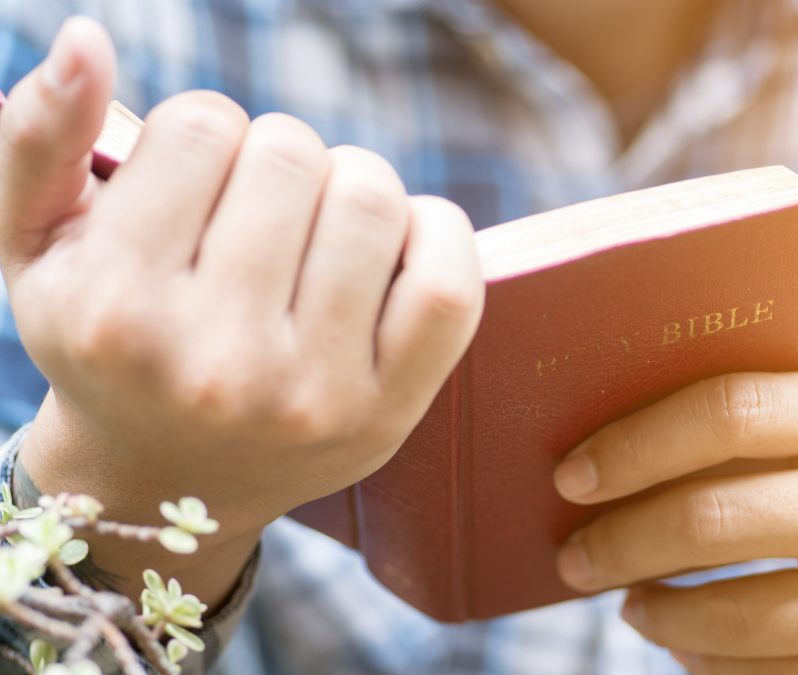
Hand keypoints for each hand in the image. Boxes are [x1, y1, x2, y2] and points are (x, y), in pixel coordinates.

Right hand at [0, 18, 482, 605]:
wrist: (170, 485)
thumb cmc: (108, 346)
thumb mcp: (37, 251)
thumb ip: (39, 140)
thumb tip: (85, 40)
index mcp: (117, 309)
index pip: (204, 126)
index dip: (208, 135)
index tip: (196, 185)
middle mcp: (214, 361)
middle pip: (292, 153)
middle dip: (279, 160)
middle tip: (261, 211)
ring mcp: (310, 392)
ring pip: (370, 198)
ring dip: (352, 187)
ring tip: (319, 229)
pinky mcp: (388, 412)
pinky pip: (448, 283)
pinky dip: (436, 234)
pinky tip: (399, 242)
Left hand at [554, 370, 797, 673]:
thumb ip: (791, 412)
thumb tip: (637, 427)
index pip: (728, 412)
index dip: (633, 443)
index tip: (574, 472)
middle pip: (710, 521)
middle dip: (616, 542)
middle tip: (575, 551)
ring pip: (729, 621)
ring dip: (654, 613)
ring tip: (630, 598)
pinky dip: (707, 665)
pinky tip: (689, 642)